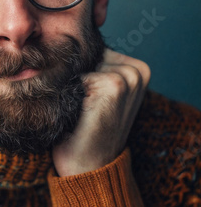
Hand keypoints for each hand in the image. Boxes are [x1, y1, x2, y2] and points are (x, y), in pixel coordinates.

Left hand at [52, 49, 150, 176]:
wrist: (88, 166)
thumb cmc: (87, 127)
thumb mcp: (96, 92)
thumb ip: (94, 65)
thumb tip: (69, 40)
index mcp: (138, 68)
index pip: (95, 50)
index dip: (81, 71)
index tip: (85, 97)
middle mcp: (137, 70)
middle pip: (88, 54)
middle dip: (76, 75)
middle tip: (81, 105)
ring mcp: (127, 77)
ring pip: (81, 63)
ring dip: (72, 84)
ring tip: (79, 108)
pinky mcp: (113, 84)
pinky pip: (75, 74)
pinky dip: (68, 91)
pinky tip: (78, 111)